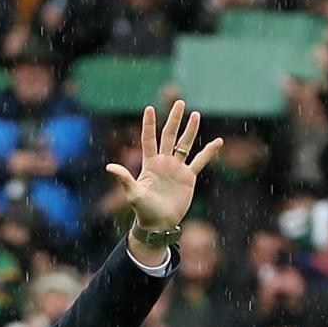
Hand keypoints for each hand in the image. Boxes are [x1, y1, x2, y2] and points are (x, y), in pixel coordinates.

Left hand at [106, 102, 221, 239]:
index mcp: (150, 163)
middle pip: (169, 135)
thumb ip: (124, 178)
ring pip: (185, 145)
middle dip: (174, 119)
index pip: (149, 138)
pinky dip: (209, 152)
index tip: (150, 108)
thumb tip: (109, 167)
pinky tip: (218, 141)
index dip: (149, 124)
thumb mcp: (133, 194)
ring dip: (190, 130)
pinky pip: (200, 161)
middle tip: (179, 102)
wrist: (159, 224)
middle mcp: (164, 162)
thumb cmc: (143, 210)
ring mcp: (177, 168)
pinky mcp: (188, 177)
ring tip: (196, 114)